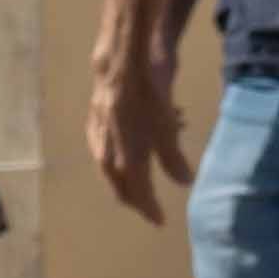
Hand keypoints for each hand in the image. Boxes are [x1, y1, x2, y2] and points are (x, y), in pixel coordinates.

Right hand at [89, 48, 188, 218]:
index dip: (148, 207)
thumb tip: (183, 182)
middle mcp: (106, 147)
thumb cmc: (147, 91)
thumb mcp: (167, 126)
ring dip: (122, 175)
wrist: (122, 56)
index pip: (137, 190)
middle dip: (131, 196)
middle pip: (117, 181)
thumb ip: (172, 156)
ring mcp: (97, 129)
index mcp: (124, 156)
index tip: (159, 221)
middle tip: (145, 206)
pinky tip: (119, 147)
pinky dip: (113, 151)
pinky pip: (102, 142)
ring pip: (107, 163)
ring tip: (135, 179)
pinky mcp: (95, 111)